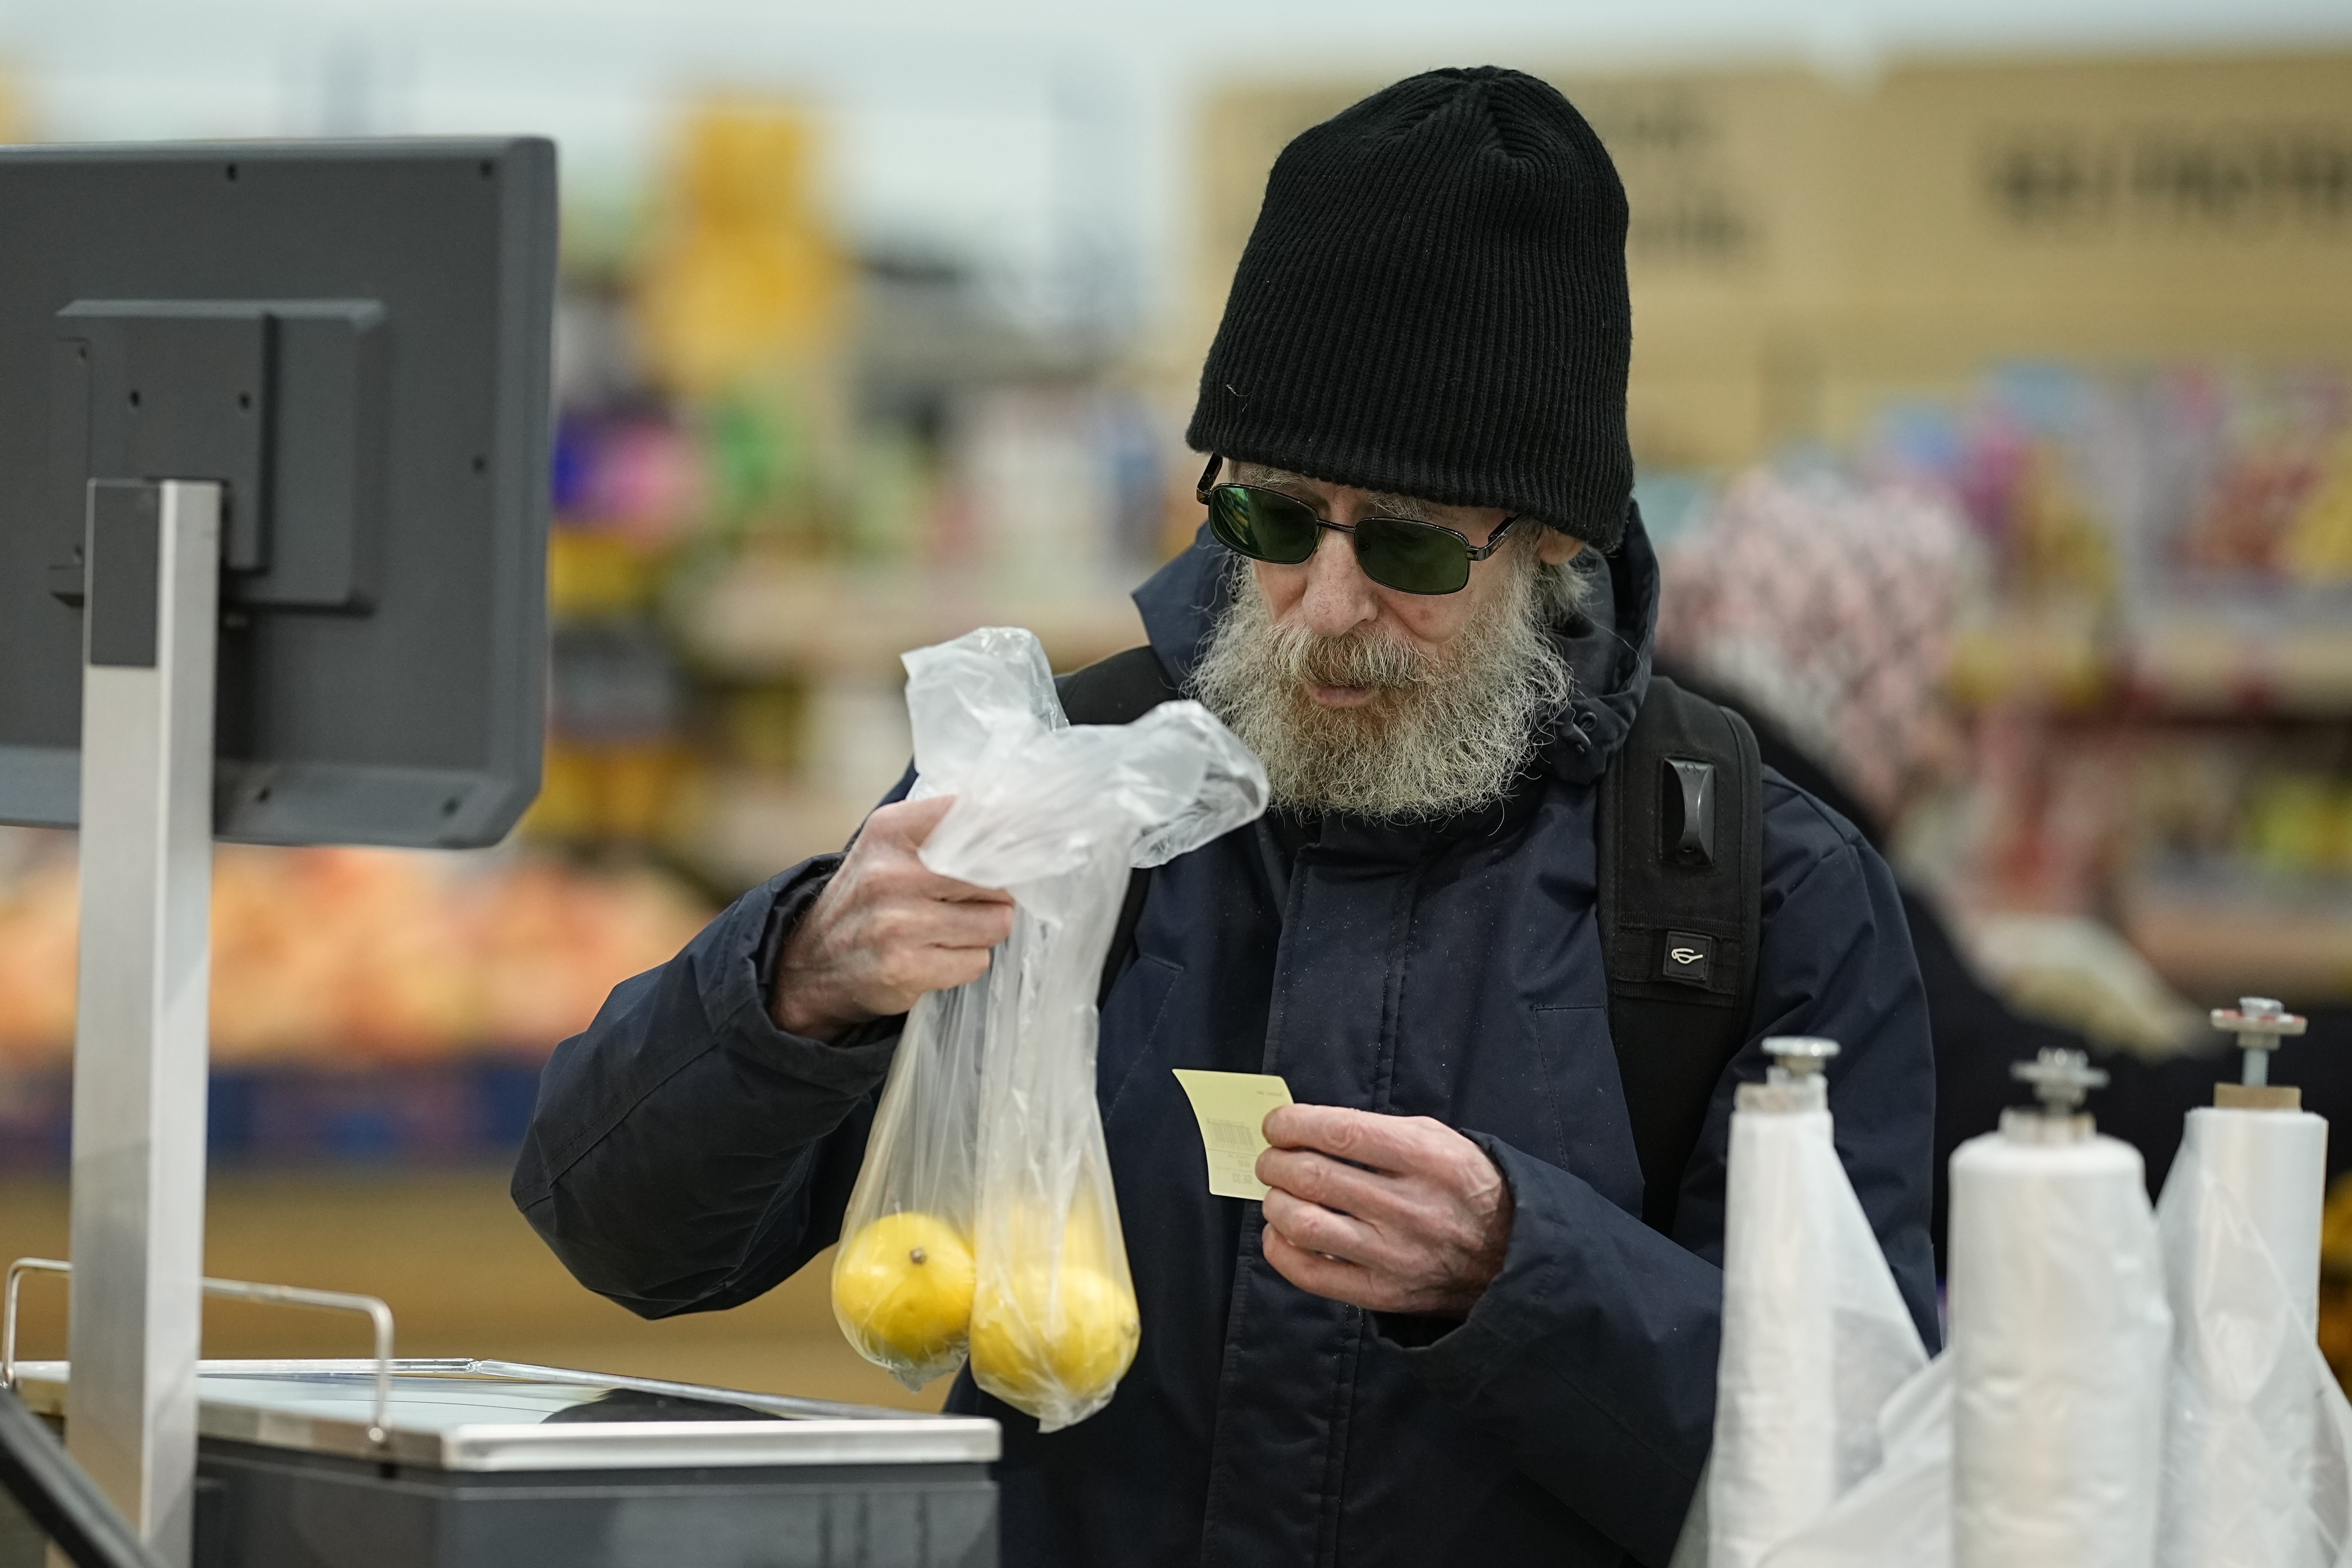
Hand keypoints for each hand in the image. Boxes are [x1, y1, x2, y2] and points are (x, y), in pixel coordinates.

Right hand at [771, 795, 1014, 1040]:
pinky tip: (937, 956)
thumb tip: (1020, 822)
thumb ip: (944, 829)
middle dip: (996, 892)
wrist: (810, 963)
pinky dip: (966, 962)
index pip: (975, 816)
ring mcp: (896, 923)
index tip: (1025, 841)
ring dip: (984, 931)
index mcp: (891, 830)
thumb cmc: (868, 899)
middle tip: (973, 900)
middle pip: (996, 876)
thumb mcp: (890, 846)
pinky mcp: (904, 968)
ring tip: (952, 930)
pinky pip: (976, 962)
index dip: (1009, 832)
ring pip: (995, 922)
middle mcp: (891, 873)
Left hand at [1255, 1104, 1513, 1317]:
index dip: (1293, 1125)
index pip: (1340, 1133)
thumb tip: (1308, 1130)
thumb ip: (1377, 1131)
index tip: (1275, 1125)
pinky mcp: (1383, 1294)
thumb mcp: (1439, 1140)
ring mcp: (1394, 1255)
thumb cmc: (1465, 1186)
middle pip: (1313, 1177)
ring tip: (1278, 1194)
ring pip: (1304, 1224)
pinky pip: (1311, 1274)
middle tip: (1271, 1160)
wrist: (1511, 1256)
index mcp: (1427, 1159)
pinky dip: (1281, 1249)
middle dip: (1276, 1162)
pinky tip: (1281, 1232)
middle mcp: (1409, 1207)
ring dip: (1275, 1203)